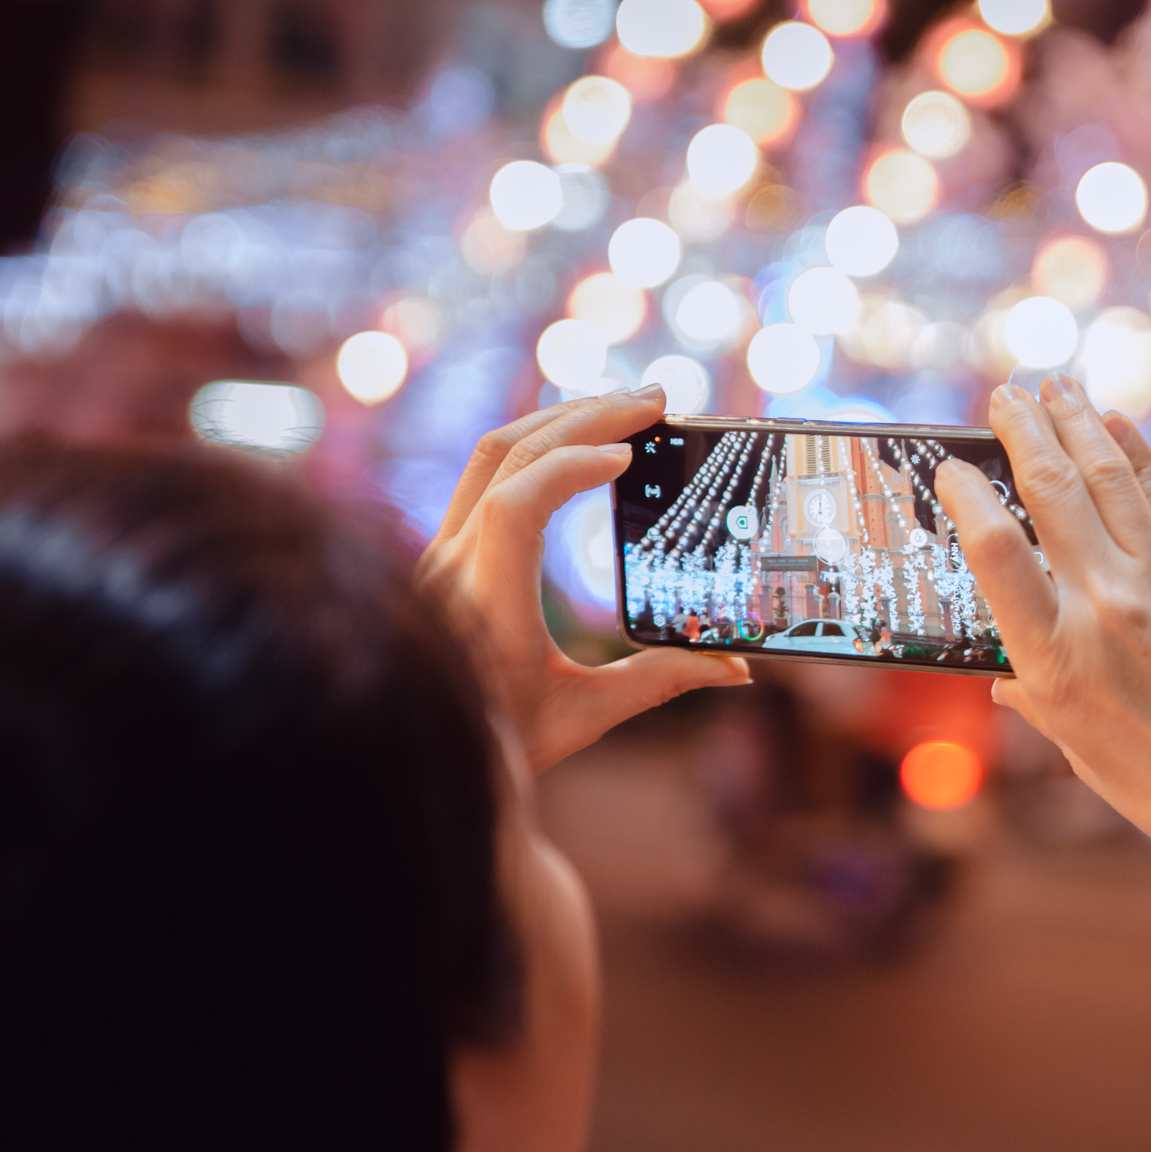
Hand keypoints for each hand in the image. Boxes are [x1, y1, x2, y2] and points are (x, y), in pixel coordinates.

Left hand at [418, 386, 748, 772]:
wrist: (416, 751)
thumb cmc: (502, 742)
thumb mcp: (584, 716)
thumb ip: (659, 682)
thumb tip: (734, 667)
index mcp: (485, 605)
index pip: (516, 507)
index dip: (569, 467)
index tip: (627, 456)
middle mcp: (453, 565)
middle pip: (509, 456)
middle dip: (587, 417)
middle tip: (655, 400)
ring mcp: (441, 550)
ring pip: (492, 453)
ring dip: (561, 419)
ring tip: (625, 407)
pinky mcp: (444, 548)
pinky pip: (486, 471)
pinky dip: (538, 442)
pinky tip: (580, 439)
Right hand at [934, 377, 1150, 876]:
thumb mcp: (1077, 748)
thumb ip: (1036, 697)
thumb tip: (1003, 675)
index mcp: (1053, 660)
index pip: (992, 550)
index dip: (964, 495)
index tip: (949, 468)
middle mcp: (1106, 608)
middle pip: (1051, 491)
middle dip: (1023, 430)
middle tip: (1003, 394)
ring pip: (1109, 477)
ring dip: (1076, 421)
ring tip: (1053, 387)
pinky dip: (1135, 453)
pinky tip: (1114, 424)